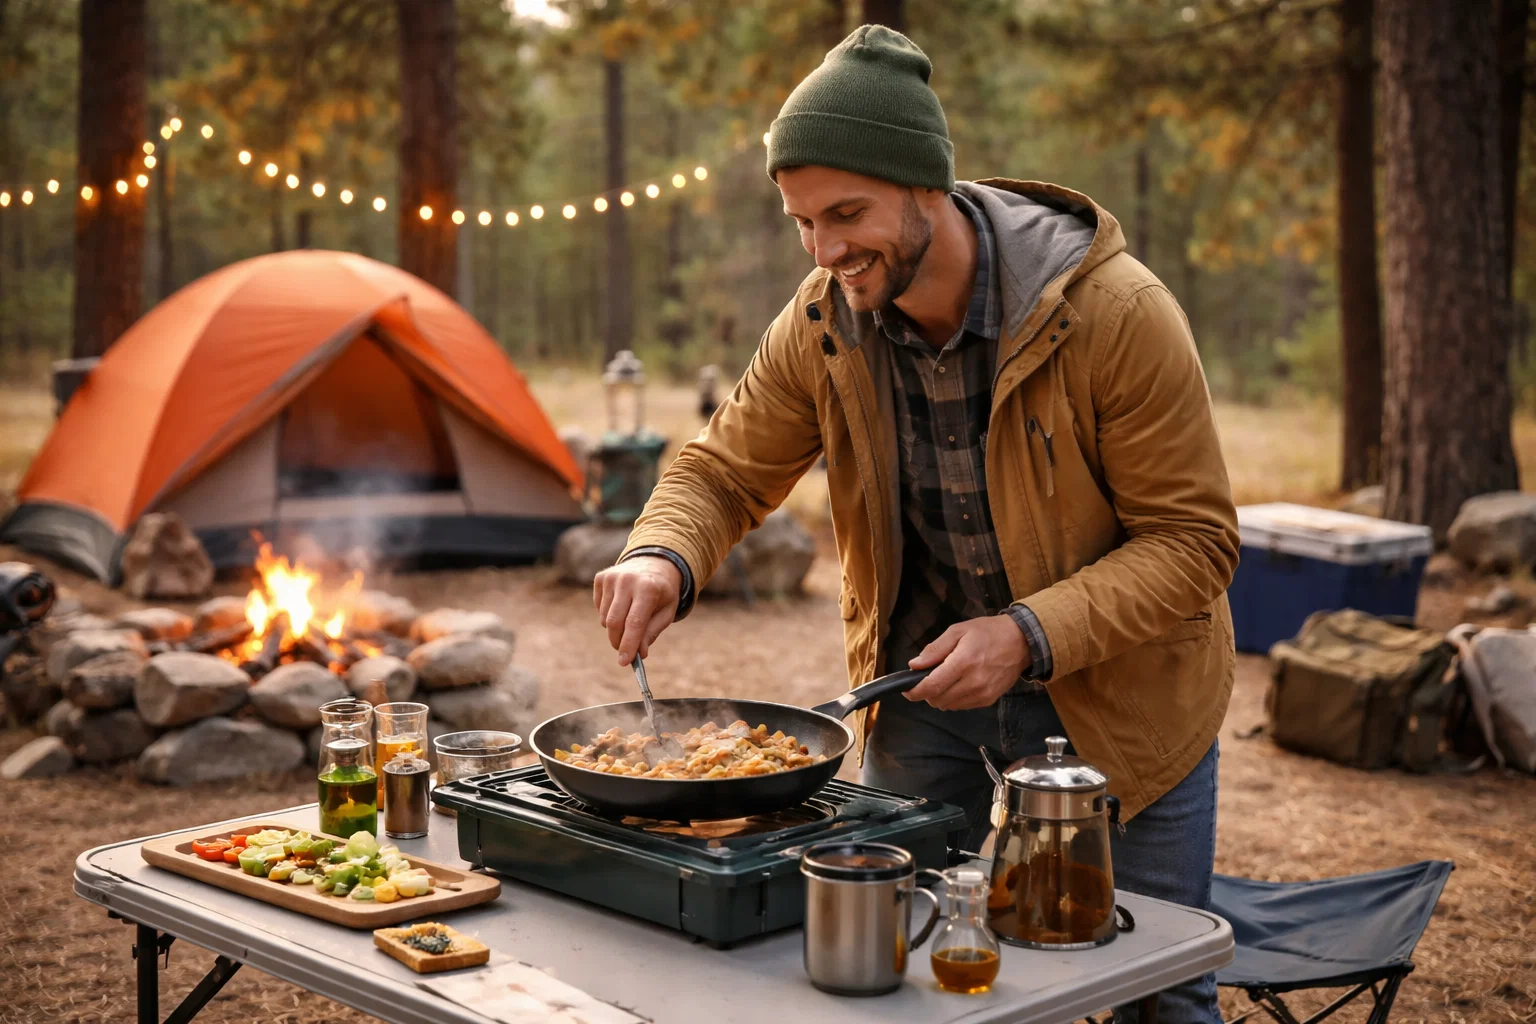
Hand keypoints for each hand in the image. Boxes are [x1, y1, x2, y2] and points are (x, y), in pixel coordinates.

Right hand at [593, 556, 682, 664]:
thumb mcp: (666, 612)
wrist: (654, 562)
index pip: (634, 622)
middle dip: (618, 642)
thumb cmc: (662, 593)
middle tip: (625, 652)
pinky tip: (622, 606)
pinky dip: (608, 616)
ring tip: (629, 621)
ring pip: (605, 618)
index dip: (628, 645)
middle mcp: (628, 580)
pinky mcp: (601, 577)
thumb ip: (652, 633)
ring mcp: (611, 577)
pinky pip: (599, 608)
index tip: (624, 662)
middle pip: (615, 622)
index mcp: (648, 588)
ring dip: (615, 629)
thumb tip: (639, 653)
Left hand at [904, 615, 1030, 710]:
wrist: (1021, 642)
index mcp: (963, 662)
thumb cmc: (988, 633)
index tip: (906, 690)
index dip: (915, 691)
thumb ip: (935, 649)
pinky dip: (954, 698)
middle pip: (937, 699)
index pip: (932, 686)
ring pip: (948, 705)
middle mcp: (973, 682)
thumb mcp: (958, 631)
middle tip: (929, 678)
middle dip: (927, 692)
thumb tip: (914, 665)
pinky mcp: (988, 700)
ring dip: (940, 696)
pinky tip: (959, 683)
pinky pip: (962, 706)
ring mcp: (982, 693)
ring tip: (946, 679)